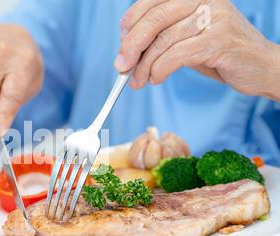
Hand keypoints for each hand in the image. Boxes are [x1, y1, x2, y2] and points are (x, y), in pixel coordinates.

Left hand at [115, 0, 279, 99]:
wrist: (261, 67)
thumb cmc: (221, 53)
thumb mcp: (188, 39)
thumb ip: (163, 38)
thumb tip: (128, 48)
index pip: (152, 2)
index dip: (132, 22)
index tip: (121, 43)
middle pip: (154, 19)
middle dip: (131, 46)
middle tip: (121, 67)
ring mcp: (213, 17)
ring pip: (163, 41)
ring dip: (144, 66)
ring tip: (138, 81)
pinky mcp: (218, 40)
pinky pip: (176, 55)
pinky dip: (160, 70)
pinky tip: (156, 79)